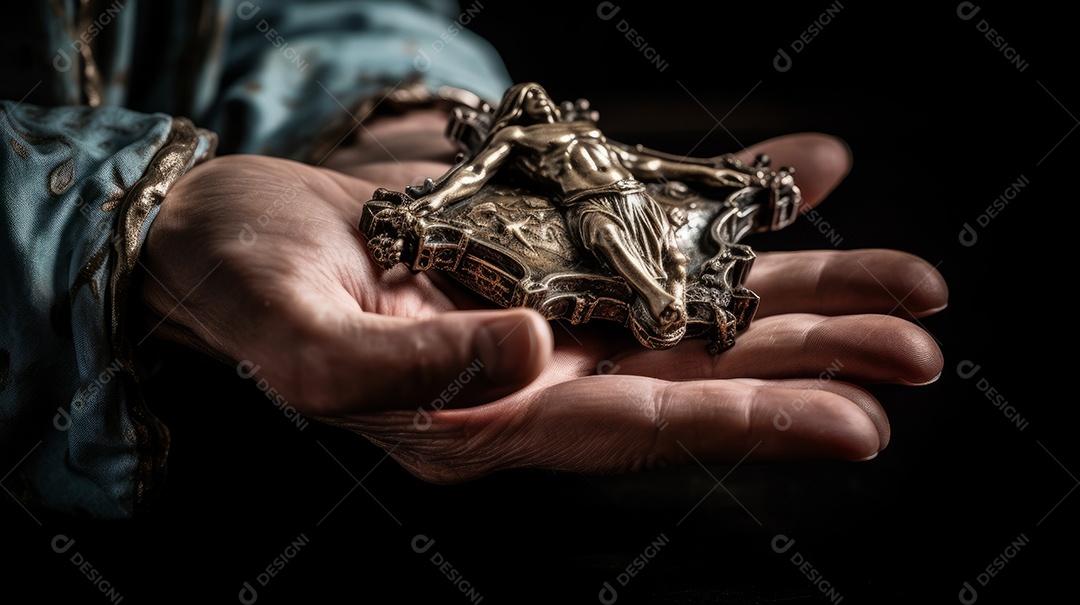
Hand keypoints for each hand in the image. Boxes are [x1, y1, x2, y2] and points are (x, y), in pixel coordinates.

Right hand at [141, 118, 944, 482]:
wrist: (223, 235)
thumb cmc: (242, 290)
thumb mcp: (298, 336)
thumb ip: (402, 364)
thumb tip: (528, 351)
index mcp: (482, 418)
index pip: (633, 429)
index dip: (744, 426)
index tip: (856, 425)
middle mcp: (537, 370)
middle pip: (696, 370)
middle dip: (811, 362)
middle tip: (924, 353)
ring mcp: (553, 305)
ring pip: (698, 301)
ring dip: (804, 290)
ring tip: (911, 285)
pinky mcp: (548, 243)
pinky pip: (656, 220)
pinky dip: (731, 198)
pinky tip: (806, 175)